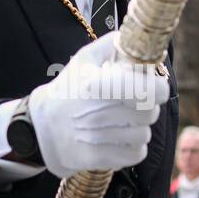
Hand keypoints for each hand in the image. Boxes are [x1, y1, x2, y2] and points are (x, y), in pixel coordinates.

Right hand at [28, 32, 167, 178]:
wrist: (40, 128)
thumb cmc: (67, 91)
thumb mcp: (84, 60)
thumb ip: (112, 44)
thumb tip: (137, 39)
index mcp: (99, 84)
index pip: (153, 91)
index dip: (158, 88)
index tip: (152, 87)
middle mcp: (100, 111)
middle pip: (151, 113)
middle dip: (145, 108)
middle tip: (130, 105)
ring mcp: (98, 137)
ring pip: (144, 135)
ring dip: (138, 129)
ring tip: (121, 122)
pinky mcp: (97, 158)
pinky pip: (135, 154)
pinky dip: (132, 148)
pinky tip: (118, 138)